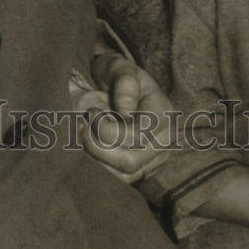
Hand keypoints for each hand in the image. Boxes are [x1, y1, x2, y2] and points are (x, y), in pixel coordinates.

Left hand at [79, 53, 173, 181]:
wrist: (110, 88)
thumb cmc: (114, 75)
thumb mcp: (119, 66)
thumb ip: (125, 82)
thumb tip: (126, 111)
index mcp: (164, 113)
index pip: (137, 135)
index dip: (107, 129)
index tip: (91, 112)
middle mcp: (164, 141)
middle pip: (130, 162)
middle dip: (98, 147)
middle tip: (84, 127)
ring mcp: (154, 160)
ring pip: (122, 177)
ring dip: (96, 160)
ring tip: (86, 137)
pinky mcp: (141, 173)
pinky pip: (118, 183)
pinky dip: (99, 170)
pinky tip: (90, 150)